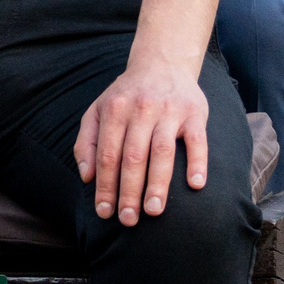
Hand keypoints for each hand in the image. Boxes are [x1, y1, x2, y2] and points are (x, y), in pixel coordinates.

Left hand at [75, 56, 207, 224]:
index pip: (107, 155)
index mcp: (114, 110)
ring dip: (157, 184)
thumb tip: (86, 177)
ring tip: (153, 211)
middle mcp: (140, 110)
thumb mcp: (97, 110)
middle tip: (128, 220)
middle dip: (128, 191)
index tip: (104, 212)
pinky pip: (197, 141)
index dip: (105, 185)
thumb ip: (86, 142)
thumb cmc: (125, 96)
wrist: (161, 63)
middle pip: (132, 157)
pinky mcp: (194, 114)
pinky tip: (195, 185)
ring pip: (162, 152)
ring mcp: (169, 111)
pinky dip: (197, 162)